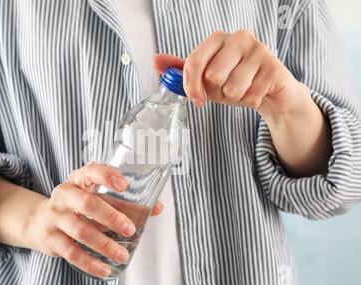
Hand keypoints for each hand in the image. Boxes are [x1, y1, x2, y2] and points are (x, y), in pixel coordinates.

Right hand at [25, 162, 162, 277]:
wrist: (40, 222)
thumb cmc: (78, 206)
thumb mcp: (97, 198)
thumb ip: (125, 203)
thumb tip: (157, 208)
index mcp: (78, 179)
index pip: (91, 171)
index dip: (107, 176)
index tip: (124, 185)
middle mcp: (64, 194)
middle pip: (88, 203)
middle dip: (112, 217)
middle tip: (130, 229)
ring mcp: (55, 216)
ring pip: (81, 230)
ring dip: (105, 244)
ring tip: (123, 254)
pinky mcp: (50, 237)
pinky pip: (71, 252)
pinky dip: (90, 262)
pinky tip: (105, 268)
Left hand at [151, 29, 331, 176]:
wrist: (270, 91)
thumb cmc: (234, 80)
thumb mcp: (206, 76)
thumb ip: (182, 69)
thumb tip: (155, 61)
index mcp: (218, 38)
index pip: (194, 62)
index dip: (192, 86)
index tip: (197, 100)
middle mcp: (239, 38)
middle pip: (212, 77)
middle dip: (217, 93)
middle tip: (227, 89)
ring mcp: (259, 50)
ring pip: (232, 89)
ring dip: (235, 98)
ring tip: (242, 90)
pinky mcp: (274, 67)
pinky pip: (251, 96)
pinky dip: (251, 101)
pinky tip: (256, 93)